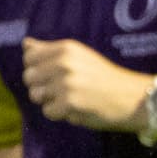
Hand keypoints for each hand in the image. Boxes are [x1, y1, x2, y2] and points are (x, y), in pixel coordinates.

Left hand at [21, 39, 151, 129]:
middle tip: (62, 89)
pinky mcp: (70, 103)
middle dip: (41, 86)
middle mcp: (64, 63)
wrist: (130, 97)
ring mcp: (66, 83)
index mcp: (66, 48)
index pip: (29, 56)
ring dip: (49, 101)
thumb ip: (50, 50)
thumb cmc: (103, 77)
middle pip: (29, 77)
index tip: (51, 73)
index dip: (36, 68)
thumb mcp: (79, 56)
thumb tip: (26, 43)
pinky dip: (59, 114)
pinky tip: (76, 108)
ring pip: (36, 96)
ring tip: (69, 98)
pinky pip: (48, 111)